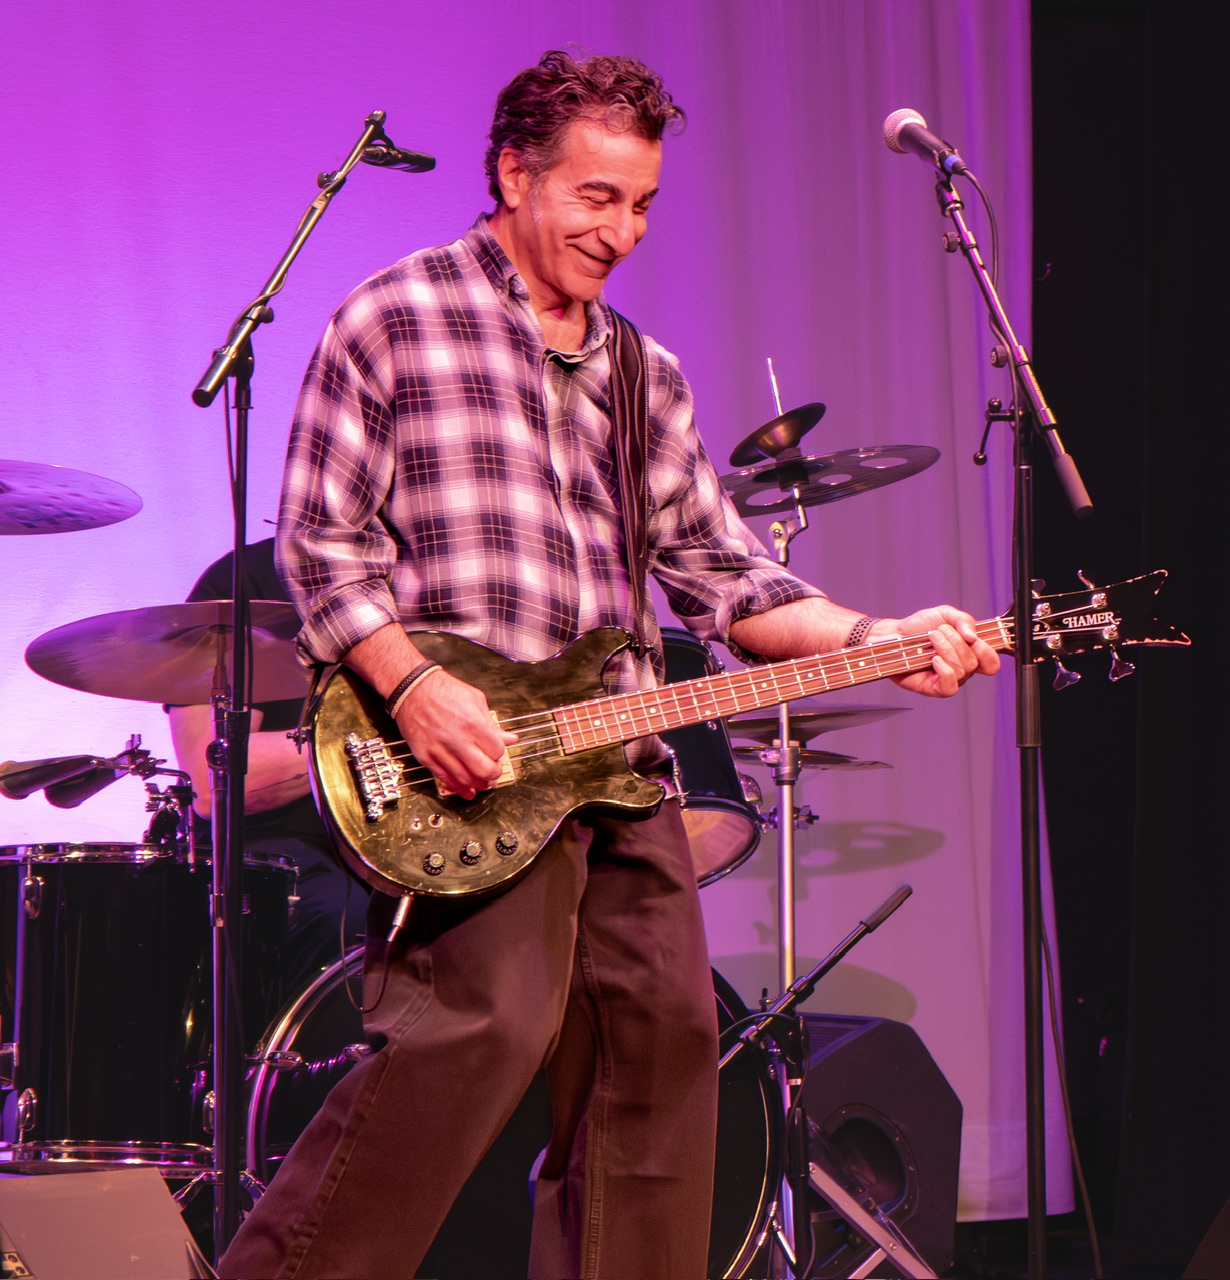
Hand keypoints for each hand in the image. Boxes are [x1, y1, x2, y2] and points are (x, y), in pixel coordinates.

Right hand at [393, 667, 518, 799]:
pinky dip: (456, 786)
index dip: (499, 755)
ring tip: (481, 783)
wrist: (413, 688)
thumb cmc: (443, 690)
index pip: (496, 751)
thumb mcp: (475, 699)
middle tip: (493, 773)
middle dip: (492, 775)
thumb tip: (509, 739)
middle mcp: (456, 738)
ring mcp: (439, 748)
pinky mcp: (424, 754)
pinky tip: (464, 789)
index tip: (497, 754)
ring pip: (463, 778)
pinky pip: (442, 777)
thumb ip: (492, 723)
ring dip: (476, 784)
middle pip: (483, 769)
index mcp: (472, 723)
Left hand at [874, 605, 1000, 697]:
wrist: (895, 634)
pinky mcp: (933, 688)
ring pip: (961, 671)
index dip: (988, 652)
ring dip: (946, 650)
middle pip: (974, 663)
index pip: (991, 663)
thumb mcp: (945, 614)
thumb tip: (973, 636)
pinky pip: (950, 688)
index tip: (973, 638)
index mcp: (969, 652)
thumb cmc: (920, 626)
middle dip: (957, 642)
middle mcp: (961, 668)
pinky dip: (945, 671)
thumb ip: (964, 620)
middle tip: (940, 631)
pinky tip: (934, 659)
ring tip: (932, 638)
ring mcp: (947, 679)